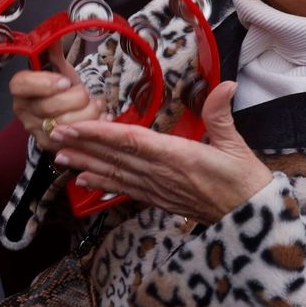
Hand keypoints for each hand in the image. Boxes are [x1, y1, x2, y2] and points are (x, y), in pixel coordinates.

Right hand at [10, 43, 103, 154]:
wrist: (62, 114)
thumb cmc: (60, 90)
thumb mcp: (58, 69)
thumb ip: (55, 51)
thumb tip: (56, 30)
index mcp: (21, 89)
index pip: (20, 85)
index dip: (44, 83)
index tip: (65, 81)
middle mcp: (24, 112)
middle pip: (48, 107)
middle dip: (75, 98)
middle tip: (87, 93)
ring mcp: (37, 131)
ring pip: (64, 124)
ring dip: (87, 113)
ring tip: (95, 105)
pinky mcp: (53, 146)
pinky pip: (75, 138)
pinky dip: (92, 127)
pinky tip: (100, 118)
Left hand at [50, 82, 271, 224]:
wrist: (250, 221)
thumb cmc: (245, 182)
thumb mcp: (236, 145)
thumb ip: (221, 114)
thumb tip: (226, 85)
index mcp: (178, 157)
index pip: (131, 142)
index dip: (100, 134)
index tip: (76, 127)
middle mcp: (161, 175)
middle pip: (115, 157)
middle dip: (83, 147)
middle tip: (55, 137)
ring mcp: (158, 190)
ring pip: (116, 174)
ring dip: (86, 165)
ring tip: (60, 158)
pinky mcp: (159, 200)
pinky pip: (125, 190)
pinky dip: (103, 185)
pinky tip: (84, 181)